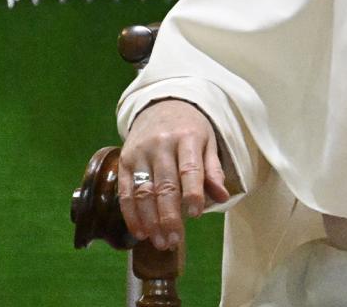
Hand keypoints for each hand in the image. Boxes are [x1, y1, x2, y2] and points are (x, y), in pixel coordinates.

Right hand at [118, 99, 229, 249]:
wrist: (161, 104)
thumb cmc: (190, 128)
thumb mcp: (208, 141)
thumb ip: (213, 170)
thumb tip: (222, 197)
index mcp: (187, 138)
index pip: (189, 168)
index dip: (192, 192)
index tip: (196, 215)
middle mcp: (161, 145)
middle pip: (164, 185)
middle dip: (169, 216)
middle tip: (174, 241)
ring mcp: (140, 153)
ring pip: (143, 191)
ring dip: (150, 220)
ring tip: (160, 242)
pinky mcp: (124, 161)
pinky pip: (125, 191)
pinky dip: (131, 214)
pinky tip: (140, 231)